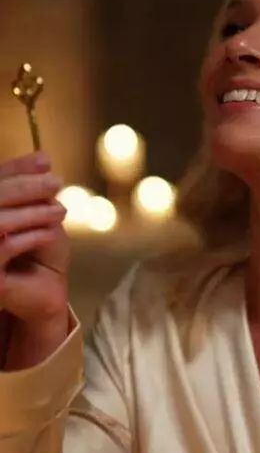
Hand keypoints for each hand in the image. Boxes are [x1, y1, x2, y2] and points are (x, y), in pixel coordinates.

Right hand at [0, 152, 68, 324]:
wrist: (40, 295)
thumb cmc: (37, 251)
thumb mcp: (35, 215)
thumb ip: (32, 190)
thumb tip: (43, 157)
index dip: (16, 169)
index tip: (45, 160)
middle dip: (26, 186)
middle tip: (57, 182)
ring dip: (32, 212)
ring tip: (61, 210)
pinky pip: (5, 247)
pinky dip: (31, 236)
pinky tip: (52, 232)